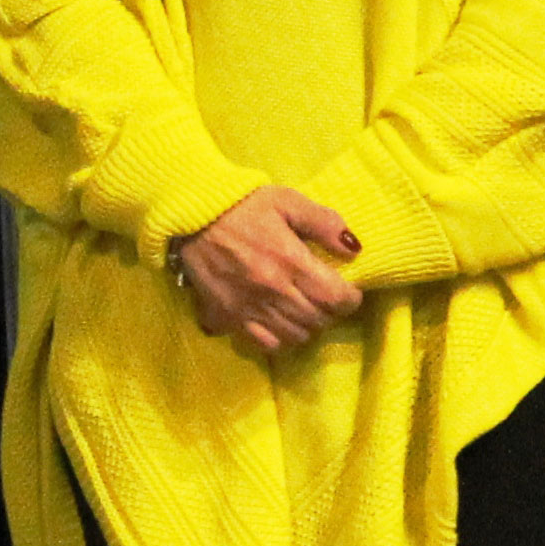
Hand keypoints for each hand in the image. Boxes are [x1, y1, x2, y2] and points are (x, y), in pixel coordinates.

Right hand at [167, 187, 363, 355]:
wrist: (191, 217)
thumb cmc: (243, 205)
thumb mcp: (287, 201)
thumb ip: (323, 223)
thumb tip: (353, 249)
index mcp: (290, 260)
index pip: (336, 298)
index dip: (350, 299)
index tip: (348, 291)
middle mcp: (273, 291)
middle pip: (318, 320)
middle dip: (331, 312)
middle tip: (327, 298)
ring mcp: (250, 309)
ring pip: (296, 337)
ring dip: (308, 326)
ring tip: (305, 310)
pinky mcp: (229, 318)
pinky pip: (265, 344)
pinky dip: (280, 339)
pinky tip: (280, 323)